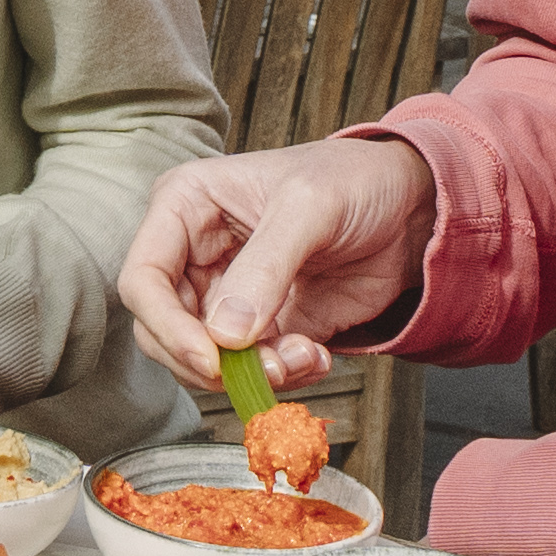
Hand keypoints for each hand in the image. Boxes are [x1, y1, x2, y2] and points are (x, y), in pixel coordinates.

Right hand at [117, 138, 437, 399]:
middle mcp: (195, 254)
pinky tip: (317, 356)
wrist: (411, 207)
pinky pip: (251, 370)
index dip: (167, 326)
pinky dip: (282, 376)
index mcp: (186, 206)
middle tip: (266, 367)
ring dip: (254, 373)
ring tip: (304, 356)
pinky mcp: (263, 328)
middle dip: (212, 361)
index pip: (144, 278)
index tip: (211, 358)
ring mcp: (228, 296)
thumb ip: (266, 267)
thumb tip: (225, 335)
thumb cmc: (354, 180)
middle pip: (164, 330)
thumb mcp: (309, 207)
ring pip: (205, 361)